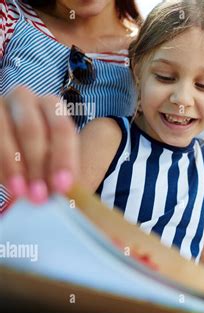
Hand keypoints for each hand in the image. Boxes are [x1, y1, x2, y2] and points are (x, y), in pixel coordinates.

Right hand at [0, 87, 78, 203]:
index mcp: (51, 105)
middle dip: (37, 165)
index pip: (62, 128)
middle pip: (31, 130)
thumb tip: (71, 195)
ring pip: (4, 134)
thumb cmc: (41, 156)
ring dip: (14, 167)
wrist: (14, 150)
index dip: (63, 158)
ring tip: (21, 193)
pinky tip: (8, 186)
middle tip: (40, 194)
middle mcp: (24, 100)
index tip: (63, 186)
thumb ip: (63, 173)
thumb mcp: (56, 160)